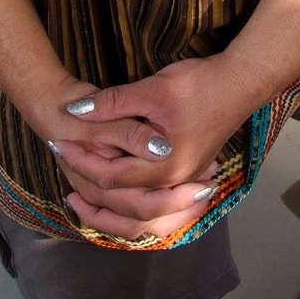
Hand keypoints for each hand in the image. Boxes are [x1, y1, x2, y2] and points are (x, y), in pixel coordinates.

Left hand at [52, 54, 263, 239]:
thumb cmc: (200, 84)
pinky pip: (155, 206)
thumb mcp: (153, 88)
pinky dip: (130, 205)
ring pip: (140, 215)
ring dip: (109, 210)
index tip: (58, 143)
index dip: (80, 161)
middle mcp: (174, 184)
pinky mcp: (187, 177)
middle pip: (122, 204)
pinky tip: (115, 193)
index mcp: (164, 167)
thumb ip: (112, 104)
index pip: (110, 177)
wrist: (241, 83)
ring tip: (81, 198)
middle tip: (62, 171)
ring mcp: (183, 184)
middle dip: (89, 189)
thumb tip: (73, 111)